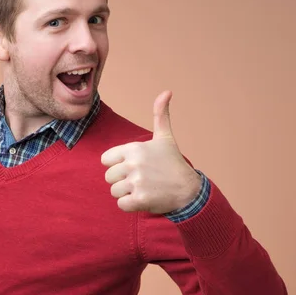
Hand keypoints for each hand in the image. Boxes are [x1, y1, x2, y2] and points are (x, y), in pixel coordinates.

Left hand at [101, 90, 201, 214]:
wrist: (189, 190)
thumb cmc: (173, 163)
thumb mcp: (165, 137)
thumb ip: (160, 114)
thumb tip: (167, 91)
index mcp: (134, 148)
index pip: (105, 160)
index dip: (116, 164)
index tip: (133, 166)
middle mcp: (134, 164)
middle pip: (109, 177)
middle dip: (121, 181)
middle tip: (140, 180)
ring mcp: (136, 182)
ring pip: (114, 191)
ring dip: (126, 194)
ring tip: (143, 189)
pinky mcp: (140, 200)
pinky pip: (121, 205)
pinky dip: (130, 205)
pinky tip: (143, 199)